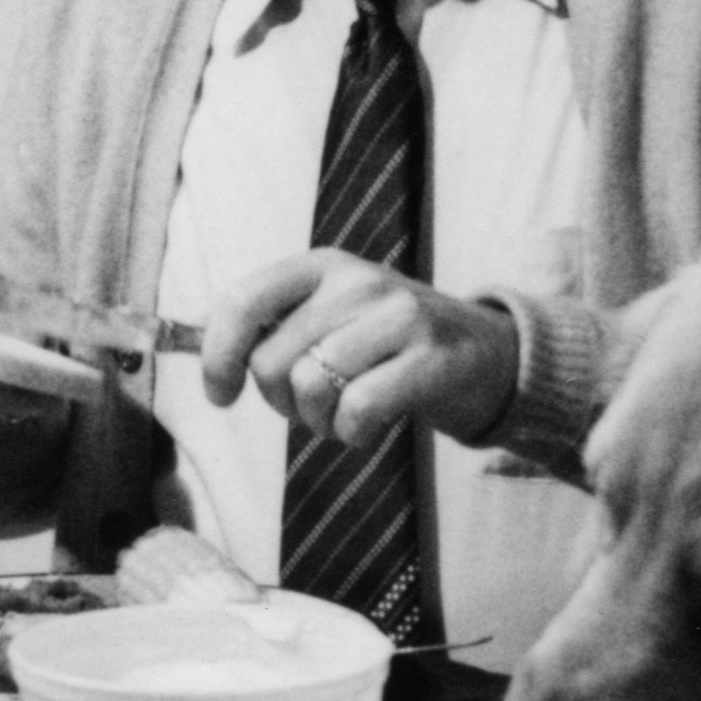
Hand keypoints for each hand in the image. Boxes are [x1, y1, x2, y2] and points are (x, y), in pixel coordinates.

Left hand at [203, 252, 520, 454]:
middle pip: (272, 361)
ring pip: (310, 387)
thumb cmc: (389, 347)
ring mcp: (399, 317)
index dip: (218, 354)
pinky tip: (371, 427)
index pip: (243, 300)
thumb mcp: (332, 319)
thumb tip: (212, 364)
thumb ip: (277, 330)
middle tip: (314, 407)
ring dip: (319, 422)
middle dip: (280, 403)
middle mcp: (358, 282)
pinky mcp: (430, 358)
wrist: (488, 355)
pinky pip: (357, 409)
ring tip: (346, 415)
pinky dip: (353, 434)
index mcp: (323, 267)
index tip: (220, 395)